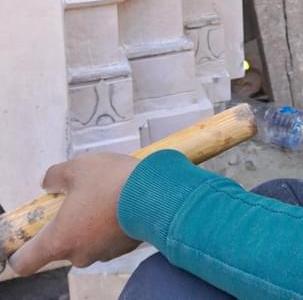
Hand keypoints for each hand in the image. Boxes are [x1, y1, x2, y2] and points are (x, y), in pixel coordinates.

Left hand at [8, 154, 139, 275]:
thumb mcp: (76, 168)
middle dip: (67, 224)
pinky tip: (121, 202)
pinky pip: (108, 238)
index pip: (25, 262)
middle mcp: (78, 254)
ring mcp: (103, 254)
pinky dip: (110, 224)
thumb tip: (48, 183)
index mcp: (59, 240)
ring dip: (91, 223)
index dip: (19, 252)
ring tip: (106, 195)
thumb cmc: (110, 182)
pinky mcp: (124, 249)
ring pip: (87, 240)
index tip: (26, 237)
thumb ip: (54, 176)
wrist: (155, 193)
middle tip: (79, 198)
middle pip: (61, 245)